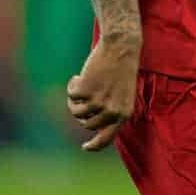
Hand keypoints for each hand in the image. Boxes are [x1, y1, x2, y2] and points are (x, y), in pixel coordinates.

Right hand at [66, 33, 140, 151]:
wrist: (121, 47)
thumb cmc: (122, 70)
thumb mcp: (123, 94)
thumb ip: (111, 111)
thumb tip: (90, 125)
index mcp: (124, 114)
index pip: (107, 138)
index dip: (95, 145)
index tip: (86, 147)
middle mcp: (111, 111)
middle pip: (87, 123)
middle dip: (83, 112)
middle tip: (86, 95)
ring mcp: (97, 102)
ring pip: (76, 111)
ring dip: (75, 100)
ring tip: (83, 84)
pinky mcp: (85, 91)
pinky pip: (71, 95)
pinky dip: (72, 85)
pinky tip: (80, 75)